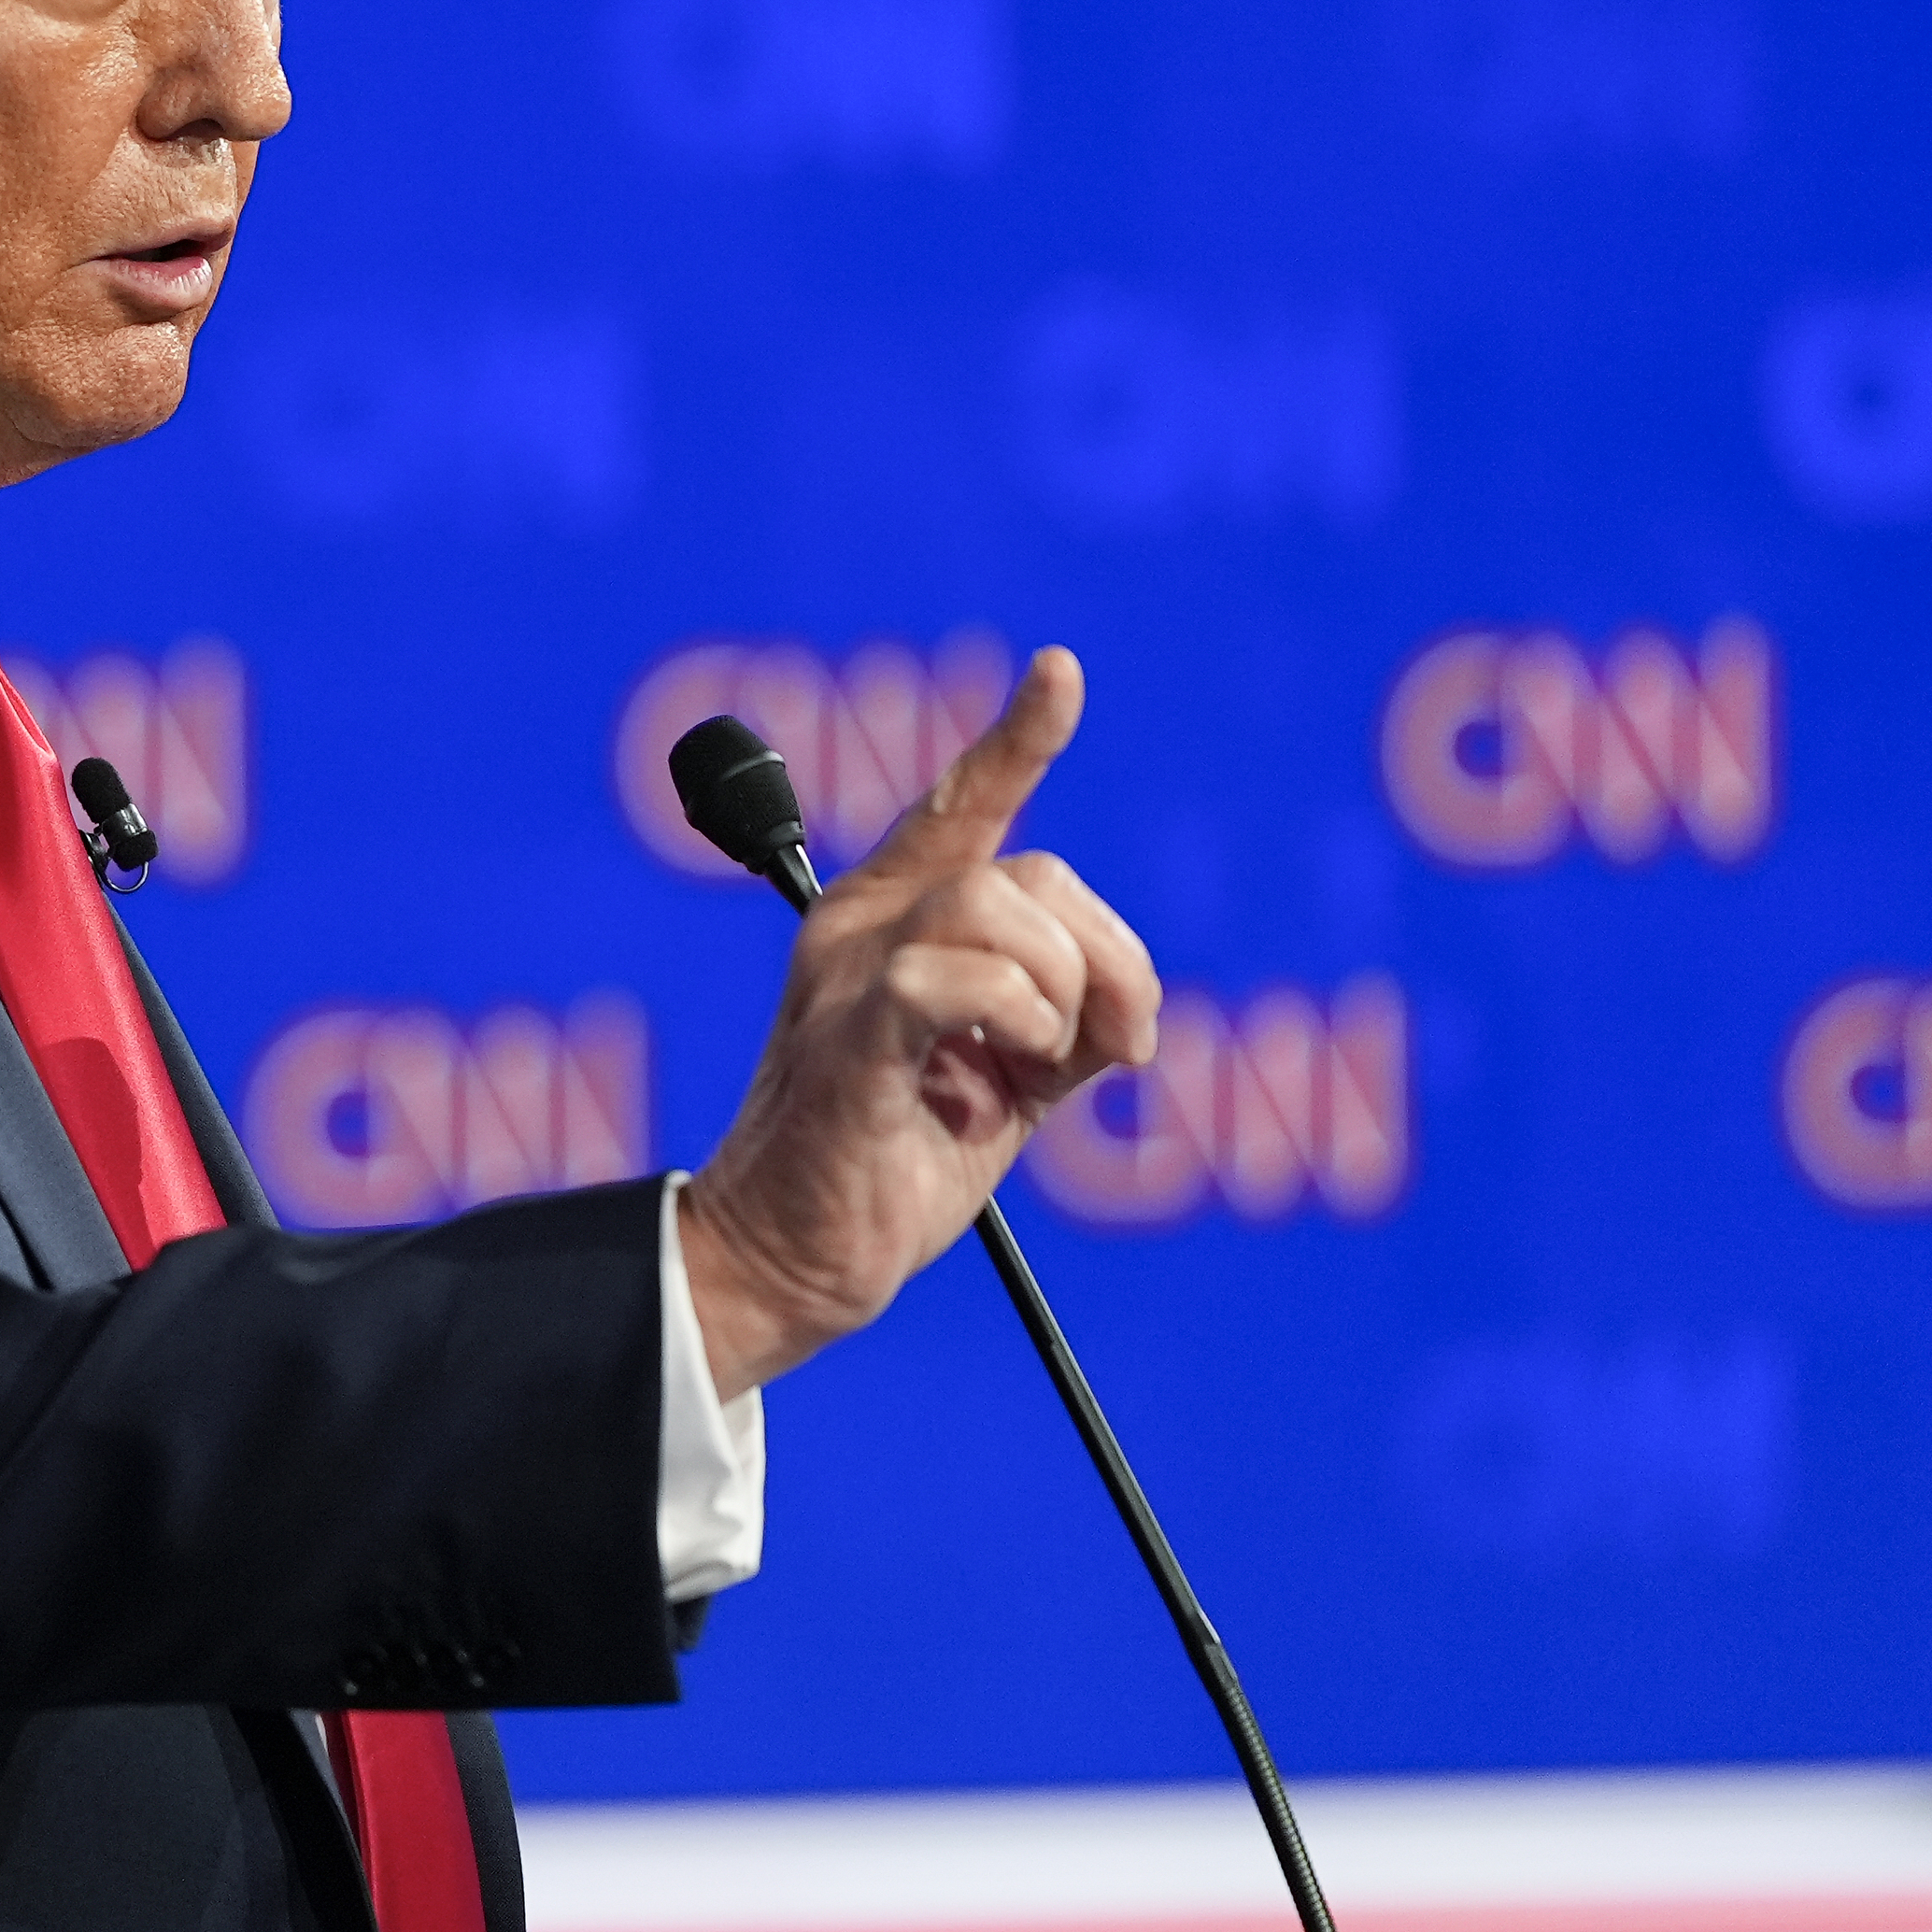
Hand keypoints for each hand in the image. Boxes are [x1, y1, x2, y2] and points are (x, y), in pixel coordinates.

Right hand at [675, 647, 1161, 1395]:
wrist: (796, 1259)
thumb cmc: (891, 1163)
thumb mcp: (1006, 1079)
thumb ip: (1062, 1020)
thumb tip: (1134, 1010)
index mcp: (890, 922)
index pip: (960, 806)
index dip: (1017, 739)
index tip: (1062, 672)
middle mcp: (859, 927)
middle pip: (1027, 873)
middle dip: (1105, 961)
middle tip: (1112, 1053)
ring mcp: (846, 978)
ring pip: (998, 910)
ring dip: (1062, 997)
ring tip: (1043, 1074)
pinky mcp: (848, 1041)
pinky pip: (951, 981)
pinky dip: (1013, 1021)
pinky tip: (1002, 1083)